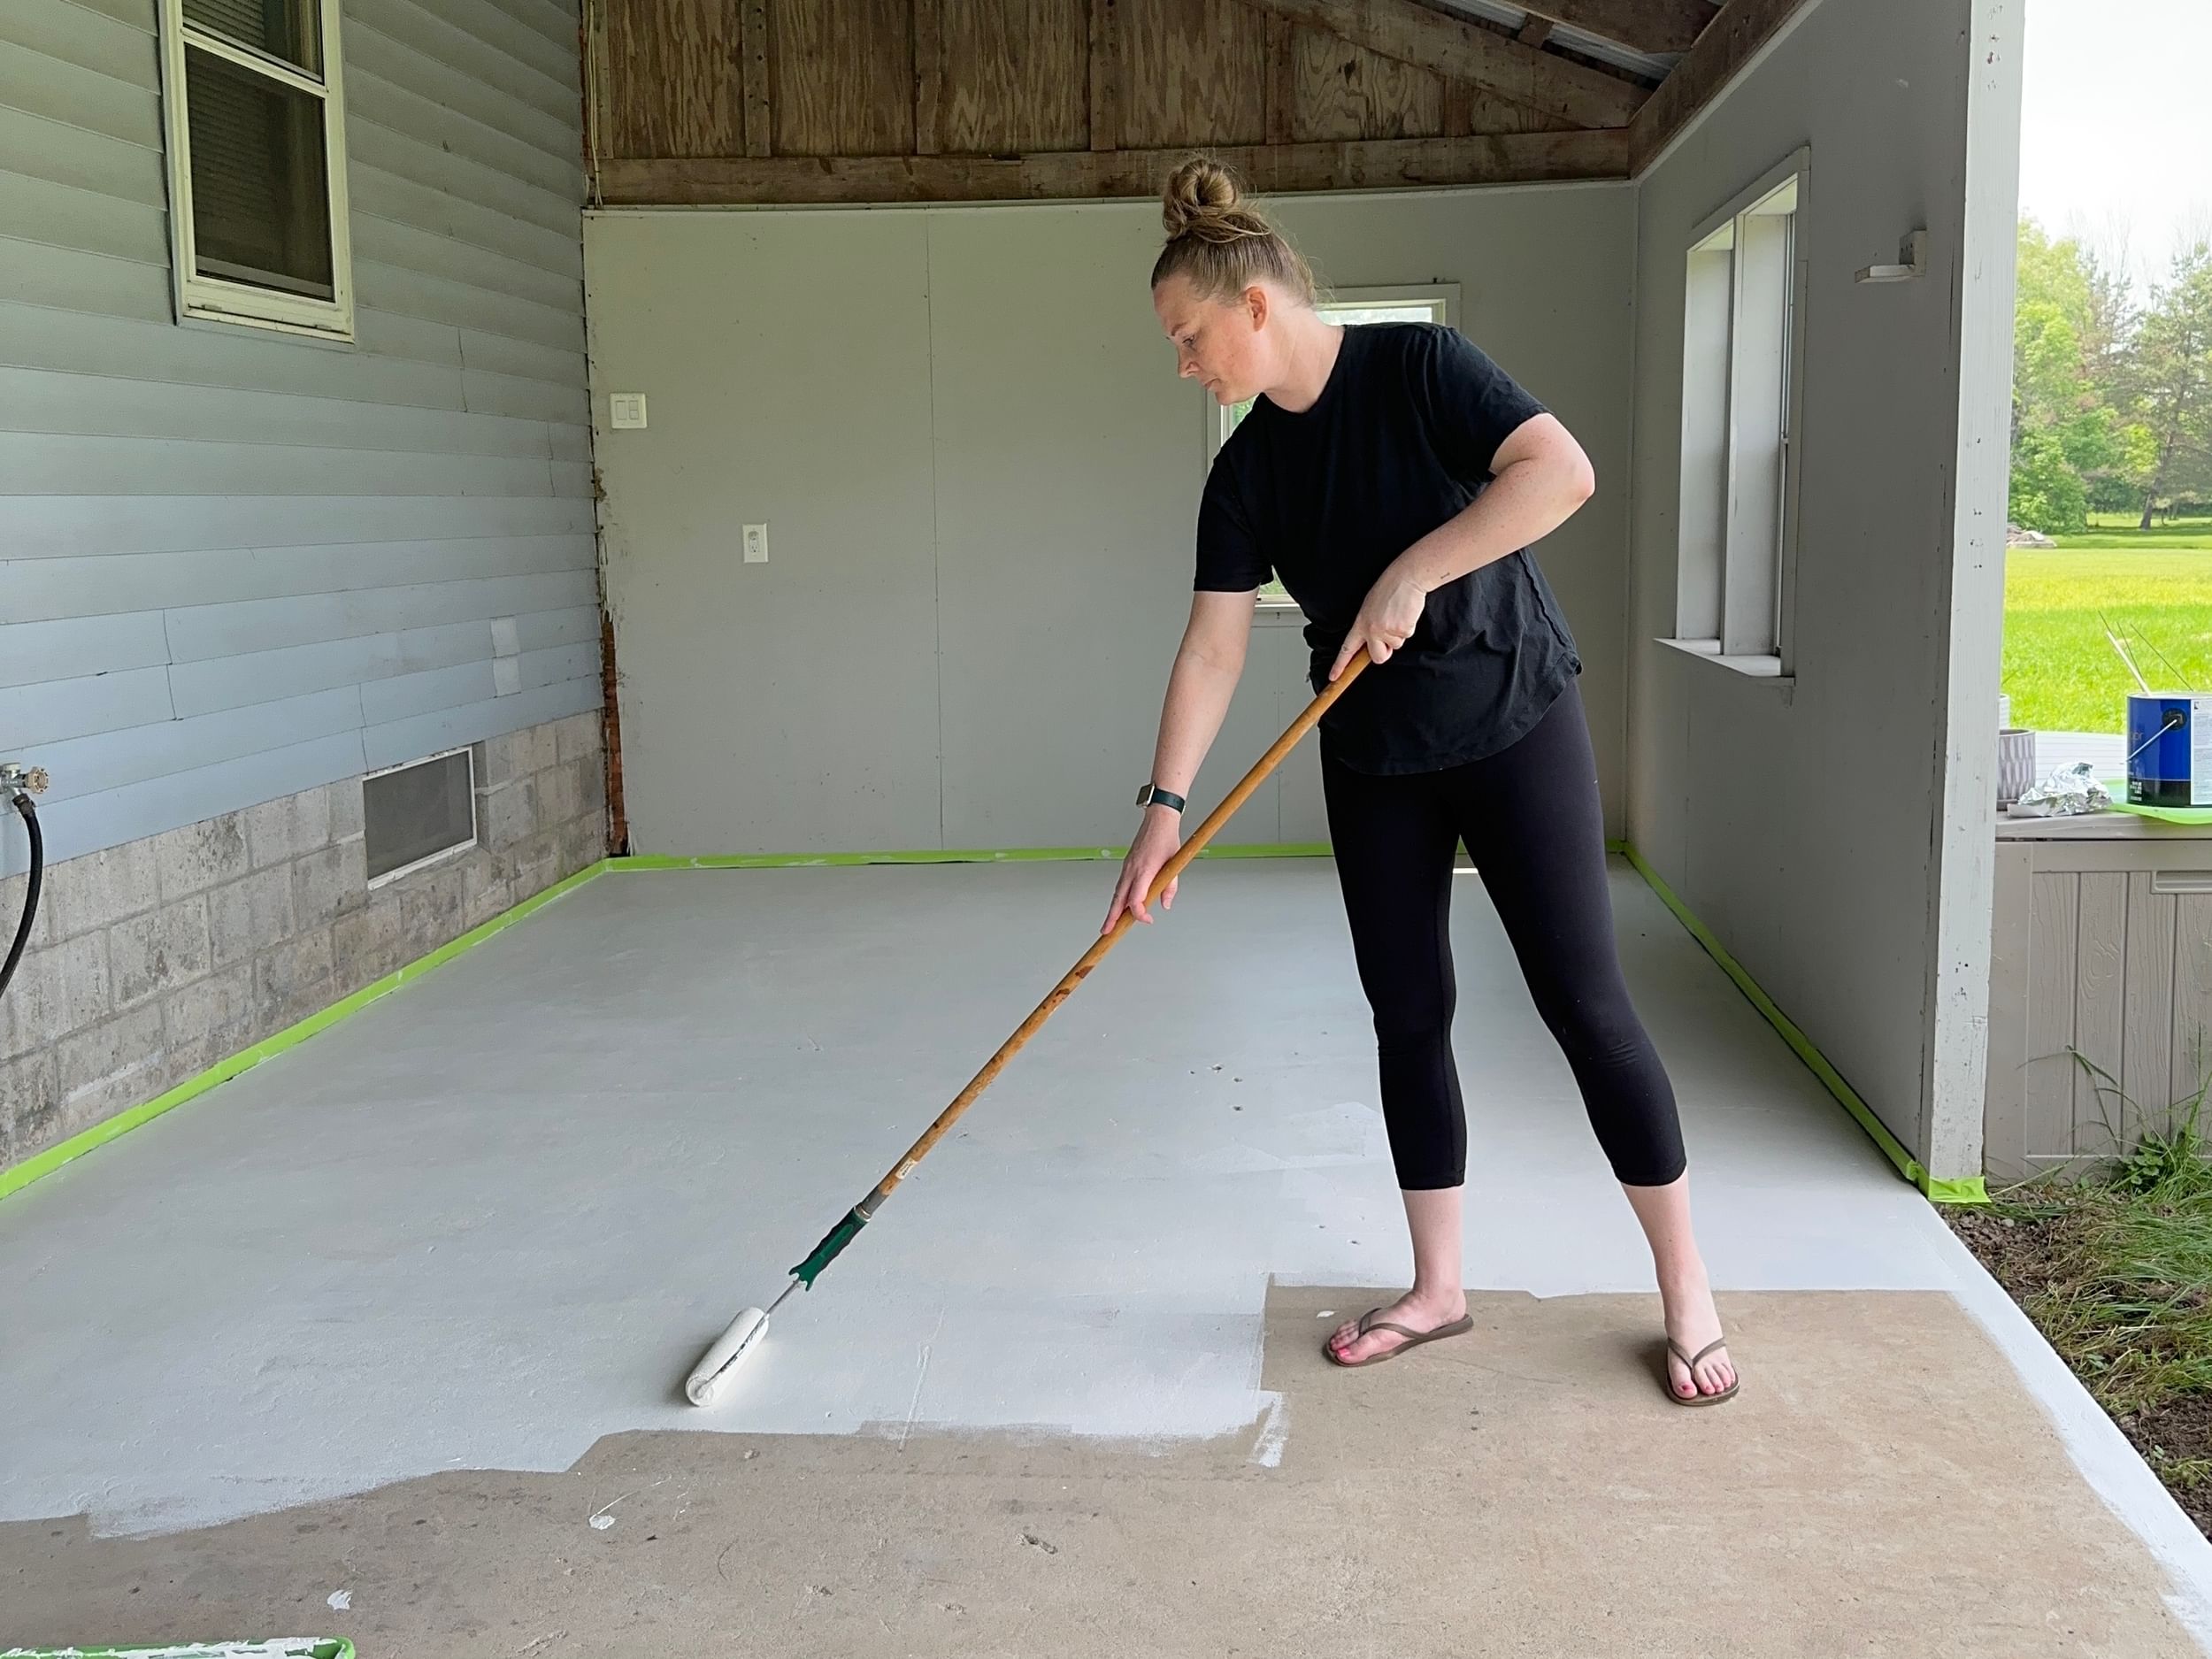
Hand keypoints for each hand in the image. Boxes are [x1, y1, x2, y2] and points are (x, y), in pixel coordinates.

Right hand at [1102, 807, 1183, 933]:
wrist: (1158, 821)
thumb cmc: (1166, 839)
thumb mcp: (1174, 864)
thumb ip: (1170, 887)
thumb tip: (1165, 904)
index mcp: (1144, 871)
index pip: (1135, 900)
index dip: (1139, 914)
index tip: (1148, 919)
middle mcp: (1132, 870)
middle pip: (1118, 899)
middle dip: (1111, 917)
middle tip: (1107, 931)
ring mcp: (1127, 867)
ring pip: (1117, 893)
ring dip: (1112, 909)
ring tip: (1109, 923)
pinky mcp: (1127, 865)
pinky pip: (1120, 885)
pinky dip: (1117, 897)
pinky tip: (1118, 905)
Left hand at [1329, 567, 1428, 681]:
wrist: (1406, 577)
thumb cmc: (1389, 589)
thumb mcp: (1370, 607)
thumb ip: (1368, 626)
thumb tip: (1375, 642)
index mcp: (1361, 623)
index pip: (1347, 649)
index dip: (1340, 665)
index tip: (1334, 677)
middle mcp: (1372, 630)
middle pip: (1378, 658)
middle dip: (1385, 651)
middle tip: (1389, 632)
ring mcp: (1386, 631)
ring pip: (1395, 646)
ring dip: (1398, 634)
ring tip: (1397, 615)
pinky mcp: (1402, 630)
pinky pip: (1407, 637)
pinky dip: (1408, 627)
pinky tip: (1405, 614)